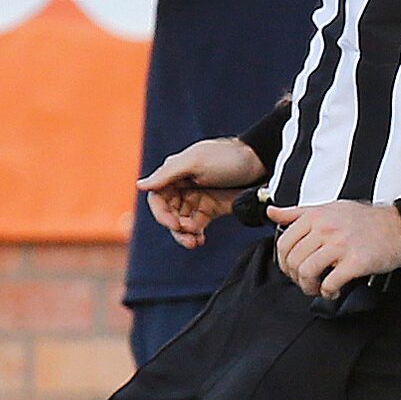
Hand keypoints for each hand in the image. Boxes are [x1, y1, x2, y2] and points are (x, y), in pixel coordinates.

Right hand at [137, 136, 262, 246]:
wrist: (261, 162)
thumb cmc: (227, 157)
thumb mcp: (196, 162)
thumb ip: (167, 174)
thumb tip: (139, 186)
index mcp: (174, 173)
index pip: (156, 198)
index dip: (161, 214)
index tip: (174, 224)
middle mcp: (182, 186)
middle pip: (168, 213)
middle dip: (175, 227)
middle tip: (188, 236)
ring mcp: (197, 198)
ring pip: (180, 222)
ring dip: (184, 234)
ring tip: (195, 242)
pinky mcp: (211, 208)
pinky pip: (196, 226)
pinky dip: (195, 234)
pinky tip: (200, 240)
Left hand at [268, 199, 400, 298]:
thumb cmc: (367, 220)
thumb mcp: (330, 208)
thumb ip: (298, 212)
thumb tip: (272, 212)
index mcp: (316, 217)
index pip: (284, 243)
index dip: (283, 262)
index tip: (292, 269)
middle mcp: (326, 229)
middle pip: (293, 260)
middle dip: (295, 277)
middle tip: (305, 281)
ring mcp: (341, 246)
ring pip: (307, 272)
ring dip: (308, 286)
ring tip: (318, 288)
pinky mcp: (355, 262)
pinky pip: (331, 282)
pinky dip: (328, 292)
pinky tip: (334, 291)